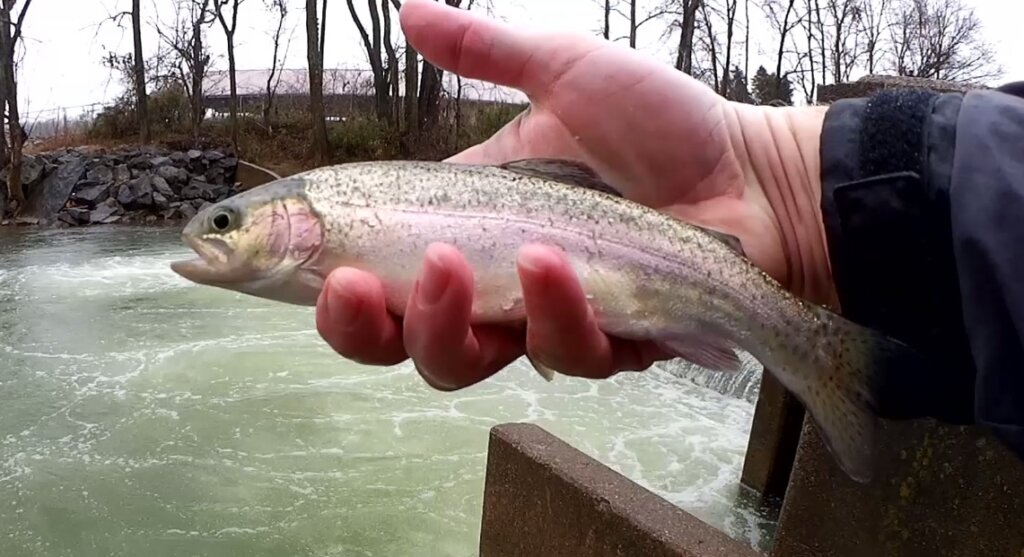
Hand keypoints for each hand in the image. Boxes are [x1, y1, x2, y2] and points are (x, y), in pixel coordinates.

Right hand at [316, 0, 833, 388]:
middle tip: (354, 287)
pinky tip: (553, 262)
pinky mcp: (608, 343)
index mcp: (468, 227)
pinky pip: (566, 352)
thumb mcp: (565, 72)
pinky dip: (553, 312)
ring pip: (467, 364)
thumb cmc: (661, 124)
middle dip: (364, 328)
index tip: (310, 262)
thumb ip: (487, 51)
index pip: (377, 275)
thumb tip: (409, 12)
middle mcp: (496, 285)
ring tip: (451, 267)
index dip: (330, 286)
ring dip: (444, 323)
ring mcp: (549, 319)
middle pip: (403, 340)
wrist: (750, 170)